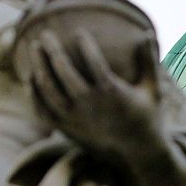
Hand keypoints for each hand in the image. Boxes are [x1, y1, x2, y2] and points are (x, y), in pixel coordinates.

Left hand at [26, 29, 165, 171]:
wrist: (137, 153)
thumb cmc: (147, 117)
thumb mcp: (152, 89)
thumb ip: (150, 61)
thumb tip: (147, 31)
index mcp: (112, 92)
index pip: (94, 62)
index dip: (85, 44)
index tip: (78, 32)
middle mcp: (90, 105)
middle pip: (64, 71)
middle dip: (52, 49)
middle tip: (46, 33)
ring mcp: (75, 118)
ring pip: (49, 89)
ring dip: (39, 66)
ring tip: (35, 48)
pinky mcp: (67, 129)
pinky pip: (44, 110)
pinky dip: (35, 93)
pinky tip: (32, 77)